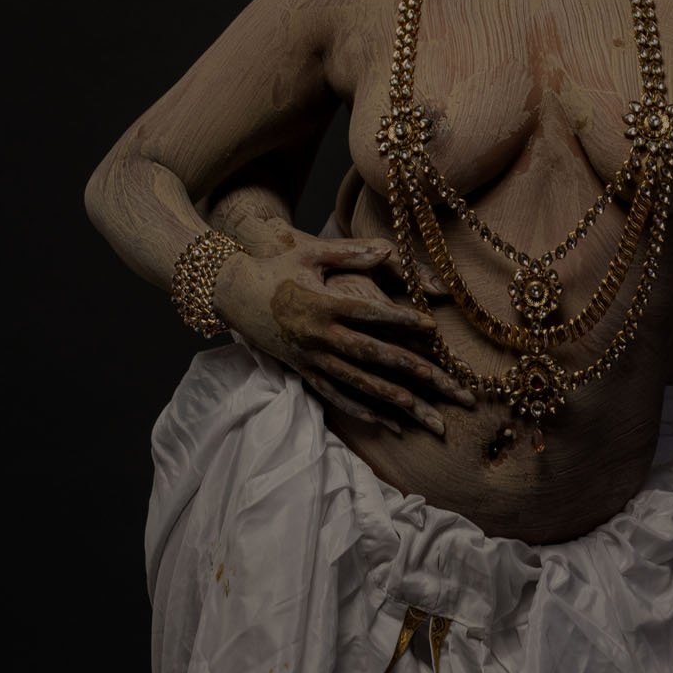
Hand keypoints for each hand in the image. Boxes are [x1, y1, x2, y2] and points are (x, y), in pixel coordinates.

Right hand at [212, 229, 475, 436]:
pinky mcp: (302, 372)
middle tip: (441, 381)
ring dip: (390, 398)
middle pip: (370, 355)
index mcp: (323, 305)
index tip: (432, 328)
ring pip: (356, 383)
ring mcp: (309, 359)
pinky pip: (335, 395)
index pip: (370, 315)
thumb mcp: (311, 254)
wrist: (232, 293)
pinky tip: (386, 422)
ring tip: (420, 411)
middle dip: (408, 369)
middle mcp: (317, 337)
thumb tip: (386, 250)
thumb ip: (350, 254)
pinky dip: (361, 410)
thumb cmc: (276, 268)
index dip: (402, 321)